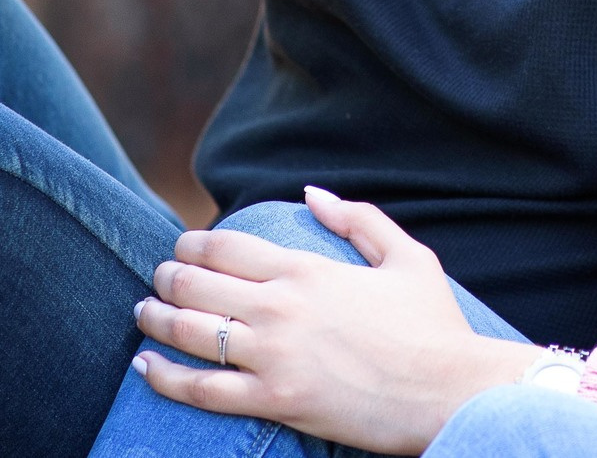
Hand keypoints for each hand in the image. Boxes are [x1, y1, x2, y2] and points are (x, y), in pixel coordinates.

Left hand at [132, 187, 535, 455]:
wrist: (451, 392)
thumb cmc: (434, 327)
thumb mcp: (407, 257)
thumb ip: (359, 219)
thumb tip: (312, 195)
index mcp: (307, 269)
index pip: (224, 246)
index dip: (191, 244)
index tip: (182, 249)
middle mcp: (281, 307)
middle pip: (196, 282)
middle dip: (167, 276)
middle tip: (159, 279)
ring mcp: (274, 356)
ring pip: (189, 330)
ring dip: (157, 318)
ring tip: (145, 313)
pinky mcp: (275, 401)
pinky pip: (202, 389)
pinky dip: (165, 377)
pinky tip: (145, 367)